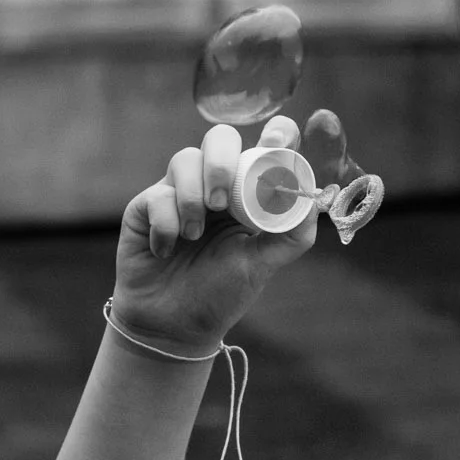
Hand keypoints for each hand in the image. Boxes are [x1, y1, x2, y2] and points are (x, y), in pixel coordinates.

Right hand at [110, 114, 316, 354]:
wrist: (174, 327)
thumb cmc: (221, 292)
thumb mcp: (263, 264)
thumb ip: (291, 235)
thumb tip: (315, 201)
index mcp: (247, 192)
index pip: (264, 146)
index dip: (276, 133)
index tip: (277, 143)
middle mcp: (214, 184)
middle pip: (220, 137)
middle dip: (222, 162)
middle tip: (221, 204)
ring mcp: (178, 192)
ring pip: (184, 159)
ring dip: (192, 197)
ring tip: (194, 235)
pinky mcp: (145, 207)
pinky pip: (156, 195)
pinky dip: (166, 223)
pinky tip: (168, 250)